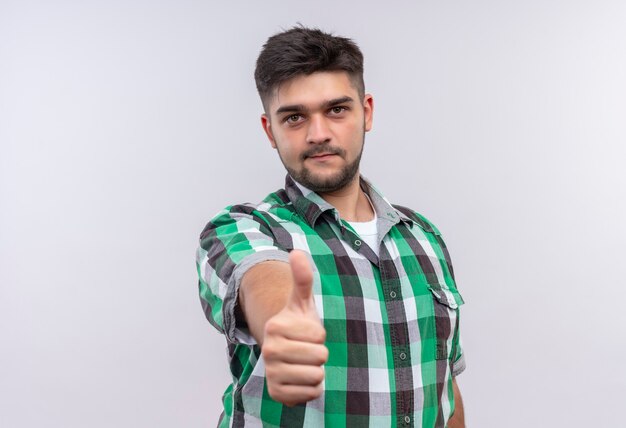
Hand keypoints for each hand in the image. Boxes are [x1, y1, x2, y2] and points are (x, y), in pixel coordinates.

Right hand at [262, 250, 327, 405]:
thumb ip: (302, 278)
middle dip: (319, 353)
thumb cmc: (299, 325)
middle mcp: (269, 350)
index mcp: (275, 326)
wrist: (287, 354)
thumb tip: (297, 251)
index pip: (318, 335)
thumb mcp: (302, 301)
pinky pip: (312, 393)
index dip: (319, 334)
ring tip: (304, 363)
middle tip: (307, 349)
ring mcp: (271, 373)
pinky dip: (312, 388)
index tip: (307, 332)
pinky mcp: (277, 394)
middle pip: (320, 357)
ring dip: (317, 371)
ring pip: (317, 376)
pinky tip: (301, 378)